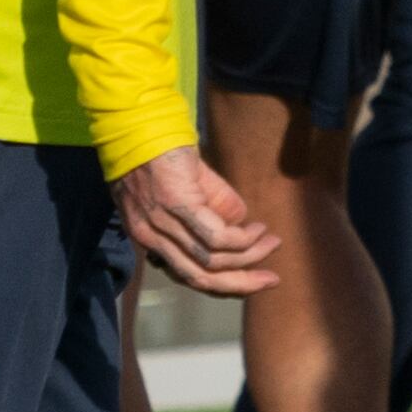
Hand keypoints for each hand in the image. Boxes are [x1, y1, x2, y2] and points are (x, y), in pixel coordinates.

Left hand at [116, 145, 280, 297]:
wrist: (140, 127)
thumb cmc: (158, 154)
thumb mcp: (184, 188)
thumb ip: (210, 208)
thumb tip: (240, 224)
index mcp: (150, 238)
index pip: (188, 276)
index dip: (223, 283)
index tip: (251, 280)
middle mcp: (153, 240)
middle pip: (200, 278)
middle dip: (240, 284)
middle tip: (270, 281)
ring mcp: (164, 226)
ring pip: (210, 262)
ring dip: (247, 257)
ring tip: (271, 243)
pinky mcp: (177, 207)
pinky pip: (215, 236)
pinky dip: (241, 239)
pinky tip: (257, 229)